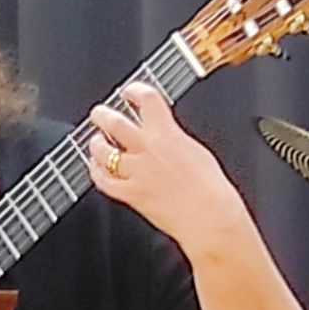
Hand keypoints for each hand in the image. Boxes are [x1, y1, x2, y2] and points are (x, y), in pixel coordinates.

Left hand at [86, 82, 251, 252]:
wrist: (211, 219)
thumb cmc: (212, 190)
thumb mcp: (197, 151)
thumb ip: (174, 139)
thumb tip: (165, 134)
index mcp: (168, 135)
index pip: (147, 100)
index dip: (134, 91)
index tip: (129, 91)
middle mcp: (148, 150)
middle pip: (114, 123)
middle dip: (102, 115)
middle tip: (98, 113)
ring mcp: (136, 172)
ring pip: (103, 151)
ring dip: (96, 144)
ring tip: (96, 141)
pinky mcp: (131, 194)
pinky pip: (104, 181)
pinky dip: (96, 172)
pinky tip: (96, 169)